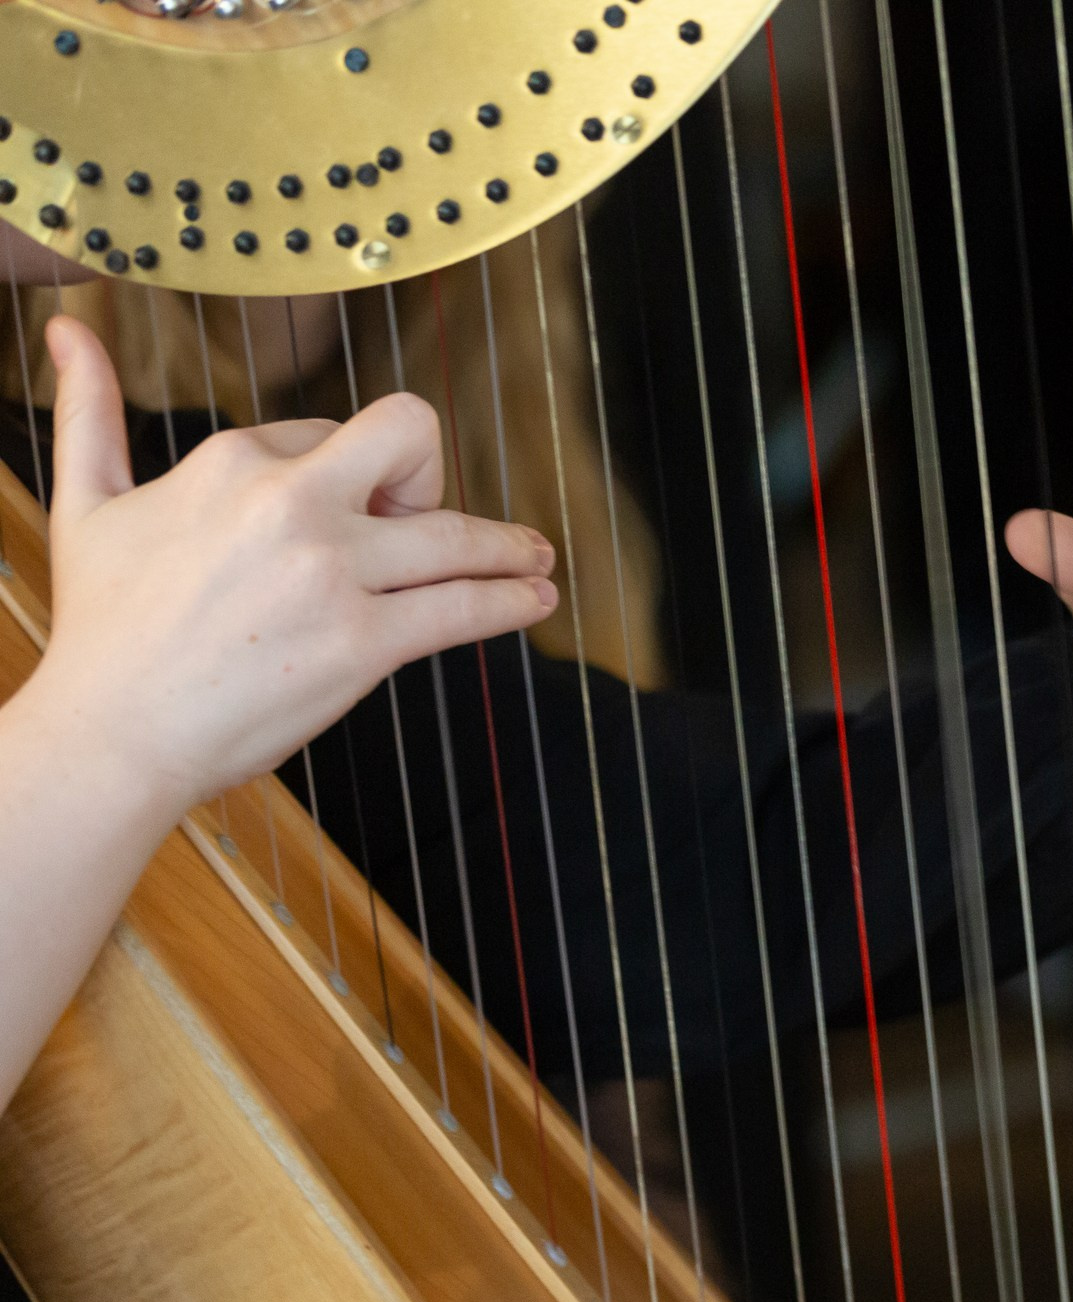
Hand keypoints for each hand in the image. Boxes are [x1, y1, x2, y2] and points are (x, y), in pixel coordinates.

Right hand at [21, 316, 555, 819]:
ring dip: (510, 548)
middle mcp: (290, 503)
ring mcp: (332, 573)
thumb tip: (69, 327)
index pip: (331, 435)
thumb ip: (89, 411)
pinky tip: (535, 599)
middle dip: (429, 471)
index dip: (346, 475)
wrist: (111, 734)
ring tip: (535, 558)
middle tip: (431, 518)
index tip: (347, 516)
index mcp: (234, 460)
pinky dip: (512, 601)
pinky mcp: (363, 642)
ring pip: (456, 534)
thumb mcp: (86, 501)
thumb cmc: (102, 629)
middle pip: (411, 437)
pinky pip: (464, 607)